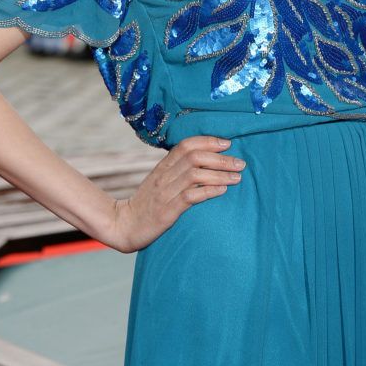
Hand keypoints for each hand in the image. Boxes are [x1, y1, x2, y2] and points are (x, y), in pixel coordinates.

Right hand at [112, 135, 245, 252]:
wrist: (124, 225)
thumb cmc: (147, 203)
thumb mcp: (160, 181)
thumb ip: (177, 170)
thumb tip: (204, 161)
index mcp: (163, 166)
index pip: (186, 145)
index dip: (208, 141)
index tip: (227, 143)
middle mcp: (164, 176)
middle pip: (194, 157)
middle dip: (221, 159)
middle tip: (240, 163)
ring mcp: (165, 192)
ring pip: (195, 175)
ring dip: (220, 174)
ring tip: (237, 177)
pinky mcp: (167, 210)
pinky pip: (190, 196)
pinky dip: (208, 191)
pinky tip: (222, 190)